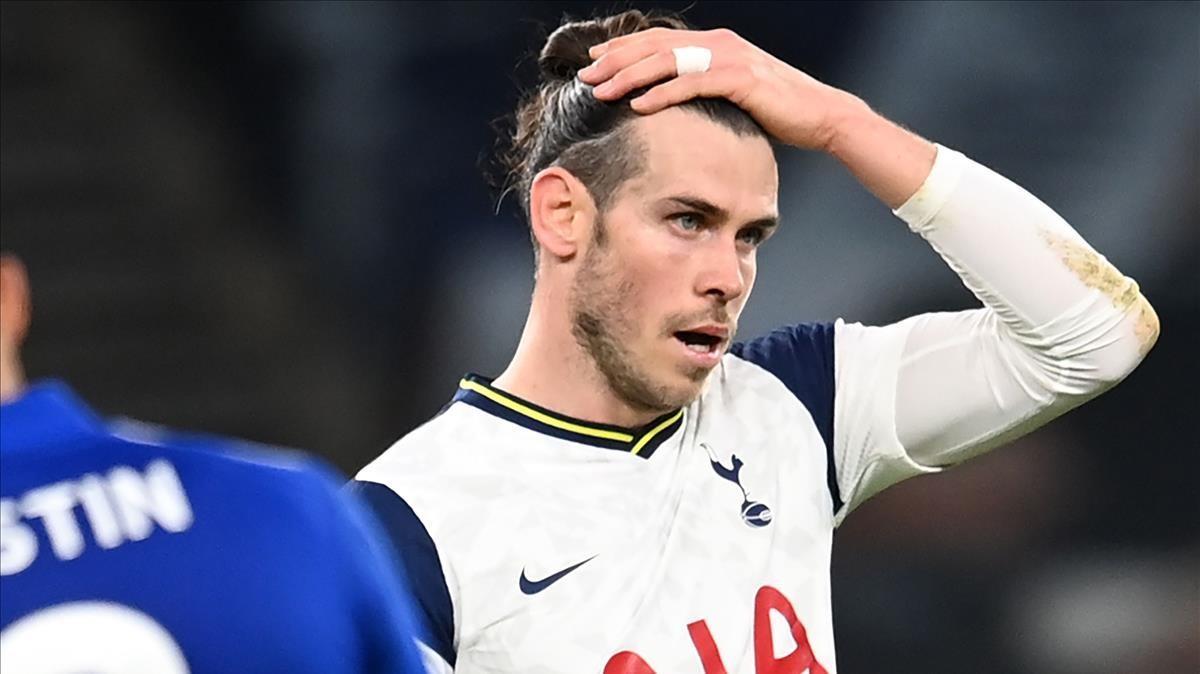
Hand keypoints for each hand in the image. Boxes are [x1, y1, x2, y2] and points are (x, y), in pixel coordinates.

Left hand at [578, 27, 870, 151]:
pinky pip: (691, 84)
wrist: (820, 116)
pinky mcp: (739, 78)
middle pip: (655, 47)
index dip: (623, 49)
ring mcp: (729, 58)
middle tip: (585, 75)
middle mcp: (718, 44)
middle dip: (615, 60)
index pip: (658, 41)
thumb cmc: (777, 111)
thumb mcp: (734, 93)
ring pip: (667, 62)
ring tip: (600, 90)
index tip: (593, 61)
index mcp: (714, 43)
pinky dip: (662, 93)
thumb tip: (676, 100)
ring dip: (629, 76)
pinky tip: (638, 105)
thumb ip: (706, 87)